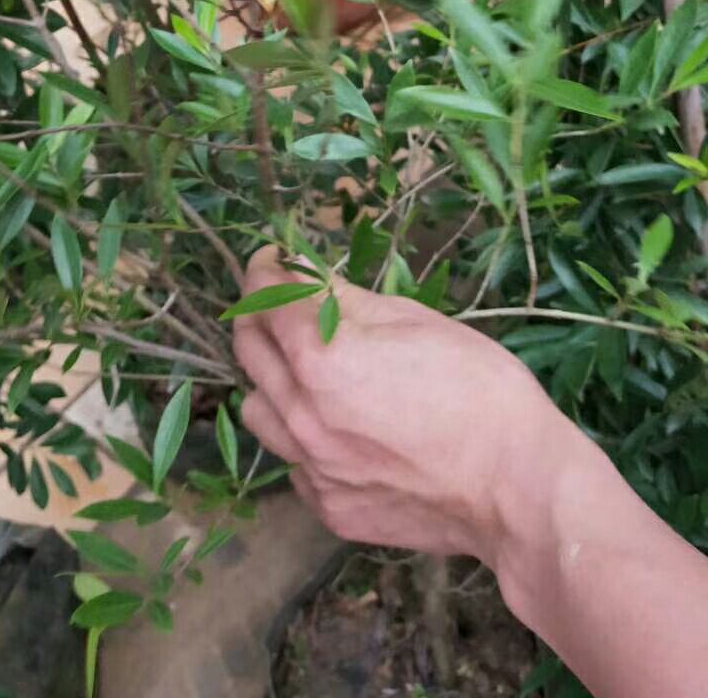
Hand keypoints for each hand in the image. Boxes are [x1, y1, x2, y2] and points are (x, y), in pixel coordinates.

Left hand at [233, 248, 565, 566]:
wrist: (519, 487)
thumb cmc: (478, 388)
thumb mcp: (415, 320)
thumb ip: (348, 300)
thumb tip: (306, 277)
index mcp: (320, 359)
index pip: (265, 300)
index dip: (266, 270)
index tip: (274, 259)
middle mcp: (301, 415)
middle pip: (250, 350)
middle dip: (260, 315)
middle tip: (282, 302)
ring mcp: (312, 470)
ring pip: (257, 410)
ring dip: (272, 381)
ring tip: (307, 372)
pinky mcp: (330, 509)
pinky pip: (292, 463)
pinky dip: (302, 437)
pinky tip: (338, 430)